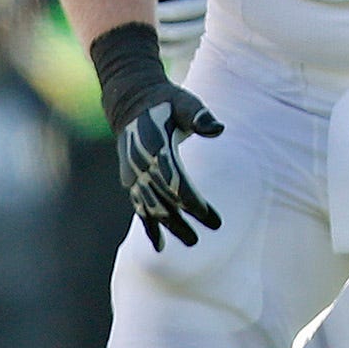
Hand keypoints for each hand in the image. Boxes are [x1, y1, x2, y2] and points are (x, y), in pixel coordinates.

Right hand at [116, 84, 224, 248]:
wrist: (131, 103)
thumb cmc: (167, 102)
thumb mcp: (184, 102)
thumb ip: (198, 115)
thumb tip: (217, 128)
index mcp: (154, 146)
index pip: (173, 180)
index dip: (190, 199)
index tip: (208, 215)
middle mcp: (140, 164)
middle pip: (162, 198)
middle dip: (183, 219)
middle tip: (205, 235)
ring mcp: (133, 174)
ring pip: (151, 206)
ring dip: (170, 226)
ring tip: (192, 241)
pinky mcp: (132, 180)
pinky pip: (140, 207)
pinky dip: (149, 226)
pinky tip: (160, 246)